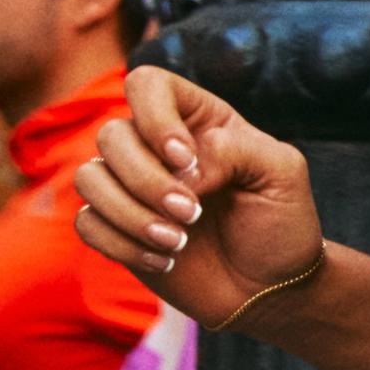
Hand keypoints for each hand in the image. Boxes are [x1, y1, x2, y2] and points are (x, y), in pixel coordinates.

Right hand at [70, 70, 325, 327]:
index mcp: (199, 121)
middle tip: (194, 214)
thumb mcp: (283, 173)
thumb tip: (182, 167)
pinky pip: (86, 222)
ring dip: (130, 214)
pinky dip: (122, 244)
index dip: (155, 117)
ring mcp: (131, 187)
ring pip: (88, 178)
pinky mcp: (116, 226)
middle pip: (111, 135)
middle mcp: (156, 147)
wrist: (272, 286)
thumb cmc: (281, 223)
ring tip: (178, 242)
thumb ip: (237, 150)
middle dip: (147, 180)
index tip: (186, 160)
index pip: (147, 84)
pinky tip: (165, 260)